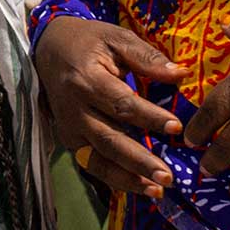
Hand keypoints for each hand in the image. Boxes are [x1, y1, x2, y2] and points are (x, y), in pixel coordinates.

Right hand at [33, 15, 182, 197]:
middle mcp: (75, 109)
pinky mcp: (69, 140)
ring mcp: (69, 128)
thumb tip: (182, 75)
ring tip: (156, 190)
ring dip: (127, 178)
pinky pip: (92, 164)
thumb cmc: (88, 42)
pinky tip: (139, 187)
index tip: (176, 128)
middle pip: (109, 140)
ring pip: (98, 160)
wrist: (47, 49)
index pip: (121, 104)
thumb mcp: (116, 38)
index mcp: (87, 79)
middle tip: (167, 177)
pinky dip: (115, 179)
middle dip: (139, 161)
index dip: (149, 117)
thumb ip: (147, 58)